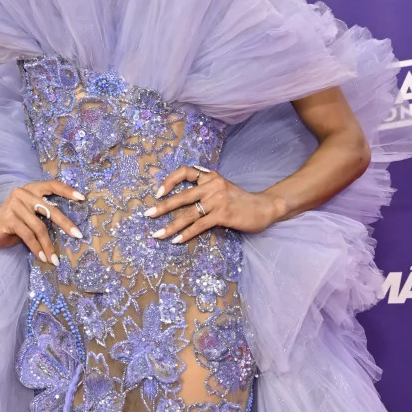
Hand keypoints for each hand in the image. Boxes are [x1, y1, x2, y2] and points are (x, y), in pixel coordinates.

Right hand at [0, 179, 84, 262]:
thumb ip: (43, 213)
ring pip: (39, 227)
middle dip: (65, 223)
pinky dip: (36, 248)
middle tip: (78, 235)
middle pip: (50, 209)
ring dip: (48, 245)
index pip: (51, 185)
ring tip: (54, 259)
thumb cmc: (12, 222)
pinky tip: (42, 257)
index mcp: (31, 189)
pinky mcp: (9, 219)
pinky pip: (28, 235)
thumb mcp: (29, 214)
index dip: (67, 190)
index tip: (82, 198)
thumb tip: (69, 226)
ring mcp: (15, 205)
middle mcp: (23, 193)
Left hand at [144, 165, 280, 244]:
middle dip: (162, 207)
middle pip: (182, 196)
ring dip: (171, 226)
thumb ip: (205, 189)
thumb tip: (180, 201)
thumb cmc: (240, 200)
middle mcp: (212, 185)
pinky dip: (186, 233)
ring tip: (158, 234)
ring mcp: (217, 199)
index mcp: (210, 176)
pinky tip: (176, 240)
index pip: (185, 171)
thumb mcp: (222, 188)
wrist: (264, 207)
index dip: (170, 180)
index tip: (158, 192)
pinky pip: (199, 225)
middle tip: (147, 215)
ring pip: (188, 214)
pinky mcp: (223, 214)